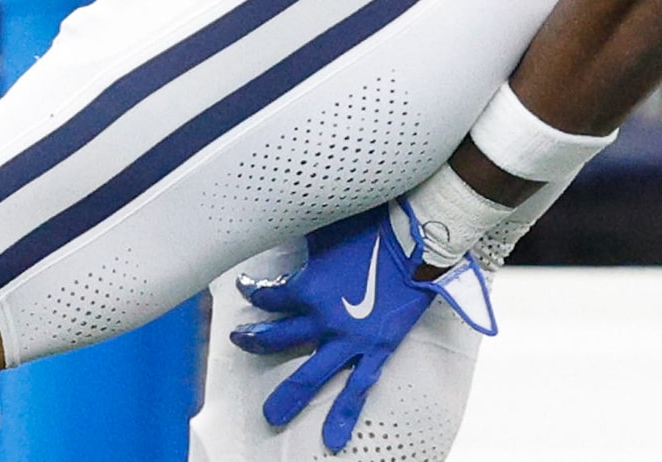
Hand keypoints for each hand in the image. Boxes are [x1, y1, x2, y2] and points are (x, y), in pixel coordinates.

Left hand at [230, 205, 495, 452]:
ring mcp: (349, 340)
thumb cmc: (374, 224)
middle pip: (278, 338)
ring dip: (290, 395)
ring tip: (271, 416)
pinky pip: (358, 387)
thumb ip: (306, 239)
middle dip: (255, 342)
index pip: (268, 295)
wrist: (418, 237)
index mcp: (308, 288)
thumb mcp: (328, 226)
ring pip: (312, 374)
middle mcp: (323, 319)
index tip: (248, 288)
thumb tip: (287, 222)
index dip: (254, 291)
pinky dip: (345, 413)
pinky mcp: (376, 349)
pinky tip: (333, 439)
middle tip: (242, 342)